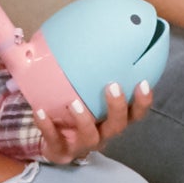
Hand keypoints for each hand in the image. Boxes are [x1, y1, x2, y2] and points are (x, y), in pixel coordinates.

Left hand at [34, 80, 154, 164]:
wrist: (51, 142)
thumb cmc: (72, 111)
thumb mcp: (81, 91)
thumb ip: (84, 69)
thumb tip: (79, 30)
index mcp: (111, 120)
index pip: (135, 113)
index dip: (142, 101)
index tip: (143, 82)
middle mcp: (103, 134)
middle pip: (118, 125)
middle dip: (117, 106)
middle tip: (112, 85)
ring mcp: (82, 145)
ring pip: (91, 137)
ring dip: (84, 120)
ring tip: (74, 103)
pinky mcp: (61, 152)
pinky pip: (55, 140)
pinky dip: (48, 127)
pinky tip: (40, 112)